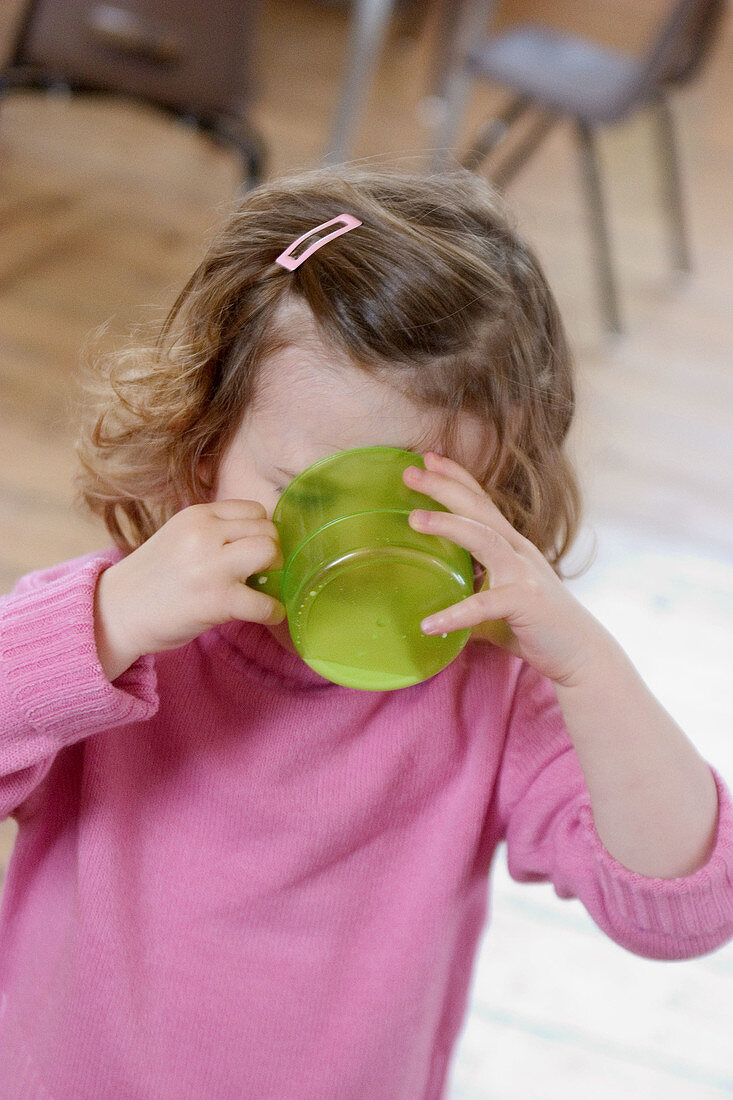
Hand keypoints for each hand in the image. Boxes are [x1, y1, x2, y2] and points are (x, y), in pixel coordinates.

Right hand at [94, 500, 284, 680]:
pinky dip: (272, 610)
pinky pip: (264, 603)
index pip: (254, 509)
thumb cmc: (152, 578)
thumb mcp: (180, 537)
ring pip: (270, 552)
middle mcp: (204, 535)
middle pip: (267, 530)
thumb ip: (214, 531)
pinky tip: (268, 613)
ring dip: (275, 573)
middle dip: (271, 551)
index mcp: (197, 516)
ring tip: (262, 586)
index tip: (253, 549)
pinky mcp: (216, 601)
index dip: (260, 531)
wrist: (116, 611)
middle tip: (260, 571)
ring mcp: (211, 567)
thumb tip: (262, 537)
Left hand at [404, 452, 605, 686]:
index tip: (429, 456)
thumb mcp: (494, 605)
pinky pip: (484, 605)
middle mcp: (518, 550)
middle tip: (411, 470)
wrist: (579, 653)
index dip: (457, 477)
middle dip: (445, 486)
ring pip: (485, 538)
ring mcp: (524, 573)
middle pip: (479, 508)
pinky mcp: (526, 602)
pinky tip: (429, 624)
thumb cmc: (535, 626)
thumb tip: (430, 612)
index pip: (481, 501)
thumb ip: (467, 599)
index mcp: (510, 545)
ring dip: (449, 525)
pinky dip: (454, 615)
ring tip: (414, 518)